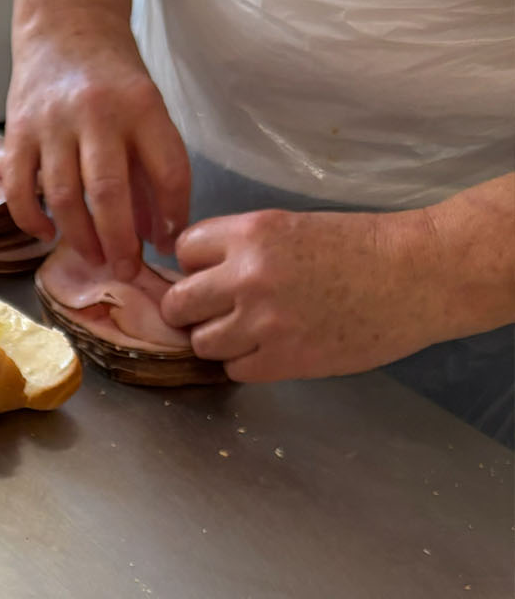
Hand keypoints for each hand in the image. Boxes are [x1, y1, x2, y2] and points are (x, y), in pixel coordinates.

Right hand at [4, 13, 190, 279]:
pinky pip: (20, 187)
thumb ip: (152, 167)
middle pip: (109, 192)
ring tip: (94, 260)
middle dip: (121, 242)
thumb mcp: (148, 108)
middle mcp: (96, 114)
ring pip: (64, 196)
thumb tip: (157, 232)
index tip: (169, 243)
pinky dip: (32, 219)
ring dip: (79, 237)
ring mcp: (52, 123)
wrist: (64, 26)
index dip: (174, 215)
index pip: (168, 170)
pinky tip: (46, 235)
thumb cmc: (112, 75)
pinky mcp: (17, 131)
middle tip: (127, 271)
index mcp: (142, 106)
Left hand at [159, 209, 442, 381]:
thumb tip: (200, 277)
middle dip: (193, 308)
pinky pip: (234, 370)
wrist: (420, 276)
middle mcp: (247, 277)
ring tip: (248, 332)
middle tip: (218, 311)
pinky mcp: (285, 360)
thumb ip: (243, 251)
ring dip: (218, 340)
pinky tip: (272, 350)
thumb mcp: (291, 228)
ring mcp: (264, 322)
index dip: (196, 266)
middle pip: (179, 303)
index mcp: (250, 234)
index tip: (214, 274)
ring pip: (201, 342)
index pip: (184, 251)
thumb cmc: (362, 247)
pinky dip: (246, 363)